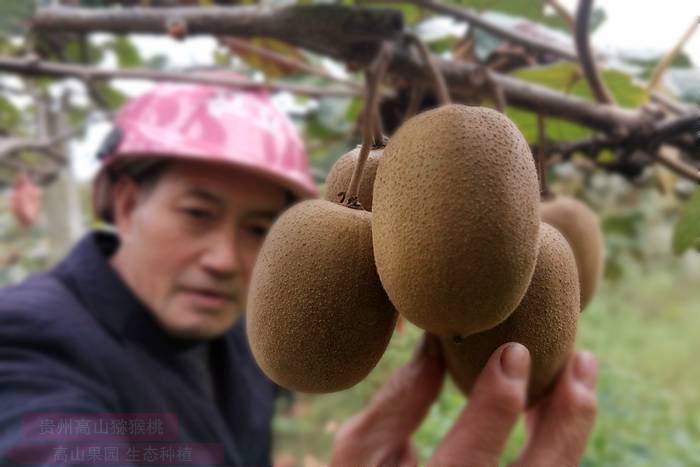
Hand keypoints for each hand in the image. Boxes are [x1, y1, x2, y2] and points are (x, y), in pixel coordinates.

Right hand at [329, 336, 596, 466]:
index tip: (515, 352)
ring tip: (580, 382)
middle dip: (566, 420)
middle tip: (581, 362)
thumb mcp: (358, 455)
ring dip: (572, 431)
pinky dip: (555, 447)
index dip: (497, 405)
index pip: (471, 460)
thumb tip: (436, 345)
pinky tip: (554, 414)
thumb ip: (395, 404)